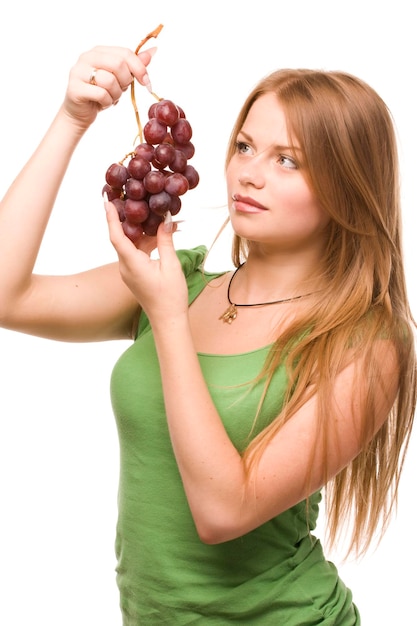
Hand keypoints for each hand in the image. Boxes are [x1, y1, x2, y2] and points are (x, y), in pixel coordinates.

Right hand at [62, 45, 155, 128]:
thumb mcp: (120, 79)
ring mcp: (79, 72)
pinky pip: (101, 94)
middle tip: (121, 90)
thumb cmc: (101, 93)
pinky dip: (107, 102)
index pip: (125, 53)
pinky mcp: (75, 88)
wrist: (81, 113)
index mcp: (99, 51)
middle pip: (118, 64)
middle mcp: (87, 57)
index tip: (146, 82)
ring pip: (109, 80)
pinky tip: (103, 103)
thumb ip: (134, 65)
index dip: (139, 68)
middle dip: (126, 81)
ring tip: (110, 97)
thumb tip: (152, 51)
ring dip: (116, 94)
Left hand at [104, 199, 188, 321]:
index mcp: (132, 263)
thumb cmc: (170, 296)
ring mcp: (129, 271)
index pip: (116, 236)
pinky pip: (135, 253)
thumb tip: (165, 220)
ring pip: (129, 245)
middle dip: (124, 218)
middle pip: (121, 237)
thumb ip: (165, 241)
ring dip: (138, 230)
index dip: (110, 217)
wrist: (168, 320)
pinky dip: (143, 241)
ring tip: (145, 211)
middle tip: (125, 198)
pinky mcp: (135, 275)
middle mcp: (125, 266)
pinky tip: (154, 233)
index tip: (106, 200)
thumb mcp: (171, 266)